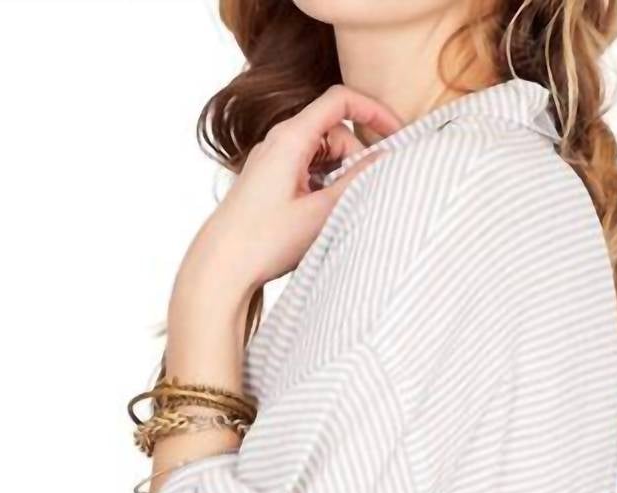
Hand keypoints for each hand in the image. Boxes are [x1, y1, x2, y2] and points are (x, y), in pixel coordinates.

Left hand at [172, 84, 403, 315]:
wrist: (220, 267)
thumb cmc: (263, 241)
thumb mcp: (321, 213)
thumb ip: (357, 182)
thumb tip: (385, 159)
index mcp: (290, 138)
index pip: (341, 101)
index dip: (373, 112)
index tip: (396, 136)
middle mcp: (279, 141)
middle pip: (334, 131)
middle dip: (356, 157)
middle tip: (362, 195)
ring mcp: (272, 160)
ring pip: (322, 153)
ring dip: (339, 176)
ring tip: (335, 213)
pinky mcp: (269, 180)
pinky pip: (306, 170)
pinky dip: (322, 185)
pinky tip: (320, 216)